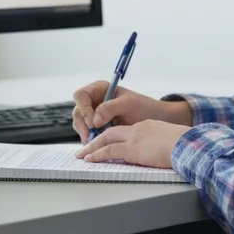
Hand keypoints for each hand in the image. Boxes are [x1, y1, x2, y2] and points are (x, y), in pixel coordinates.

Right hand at [71, 80, 192, 142]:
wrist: (155, 120)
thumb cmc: (144, 107)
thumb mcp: (128, 104)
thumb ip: (110, 108)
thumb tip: (95, 120)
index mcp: (99, 89)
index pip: (81, 96)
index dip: (84, 109)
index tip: (93, 122)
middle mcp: (94, 100)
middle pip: (78, 111)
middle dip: (83, 125)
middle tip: (91, 136)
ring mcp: (95, 114)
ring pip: (80, 124)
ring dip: (86, 133)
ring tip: (95, 142)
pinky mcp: (98, 127)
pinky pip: (88, 133)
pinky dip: (91, 139)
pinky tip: (98, 144)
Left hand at [74, 120, 189, 168]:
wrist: (189, 145)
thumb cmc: (187, 146)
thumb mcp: (175, 142)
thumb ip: (166, 146)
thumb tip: (169, 154)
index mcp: (148, 127)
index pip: (127, 131)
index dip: (115, 136)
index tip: (108, 142)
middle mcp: (138, 129)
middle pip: (112, 132)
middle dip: (98, 140)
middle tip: (87, 147)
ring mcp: (134, 138)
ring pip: (106, 140)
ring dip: (92, 147)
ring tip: (82, 155)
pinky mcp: (131, 149)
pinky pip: (108, 150)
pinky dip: (97, 154)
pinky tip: (90, 159)